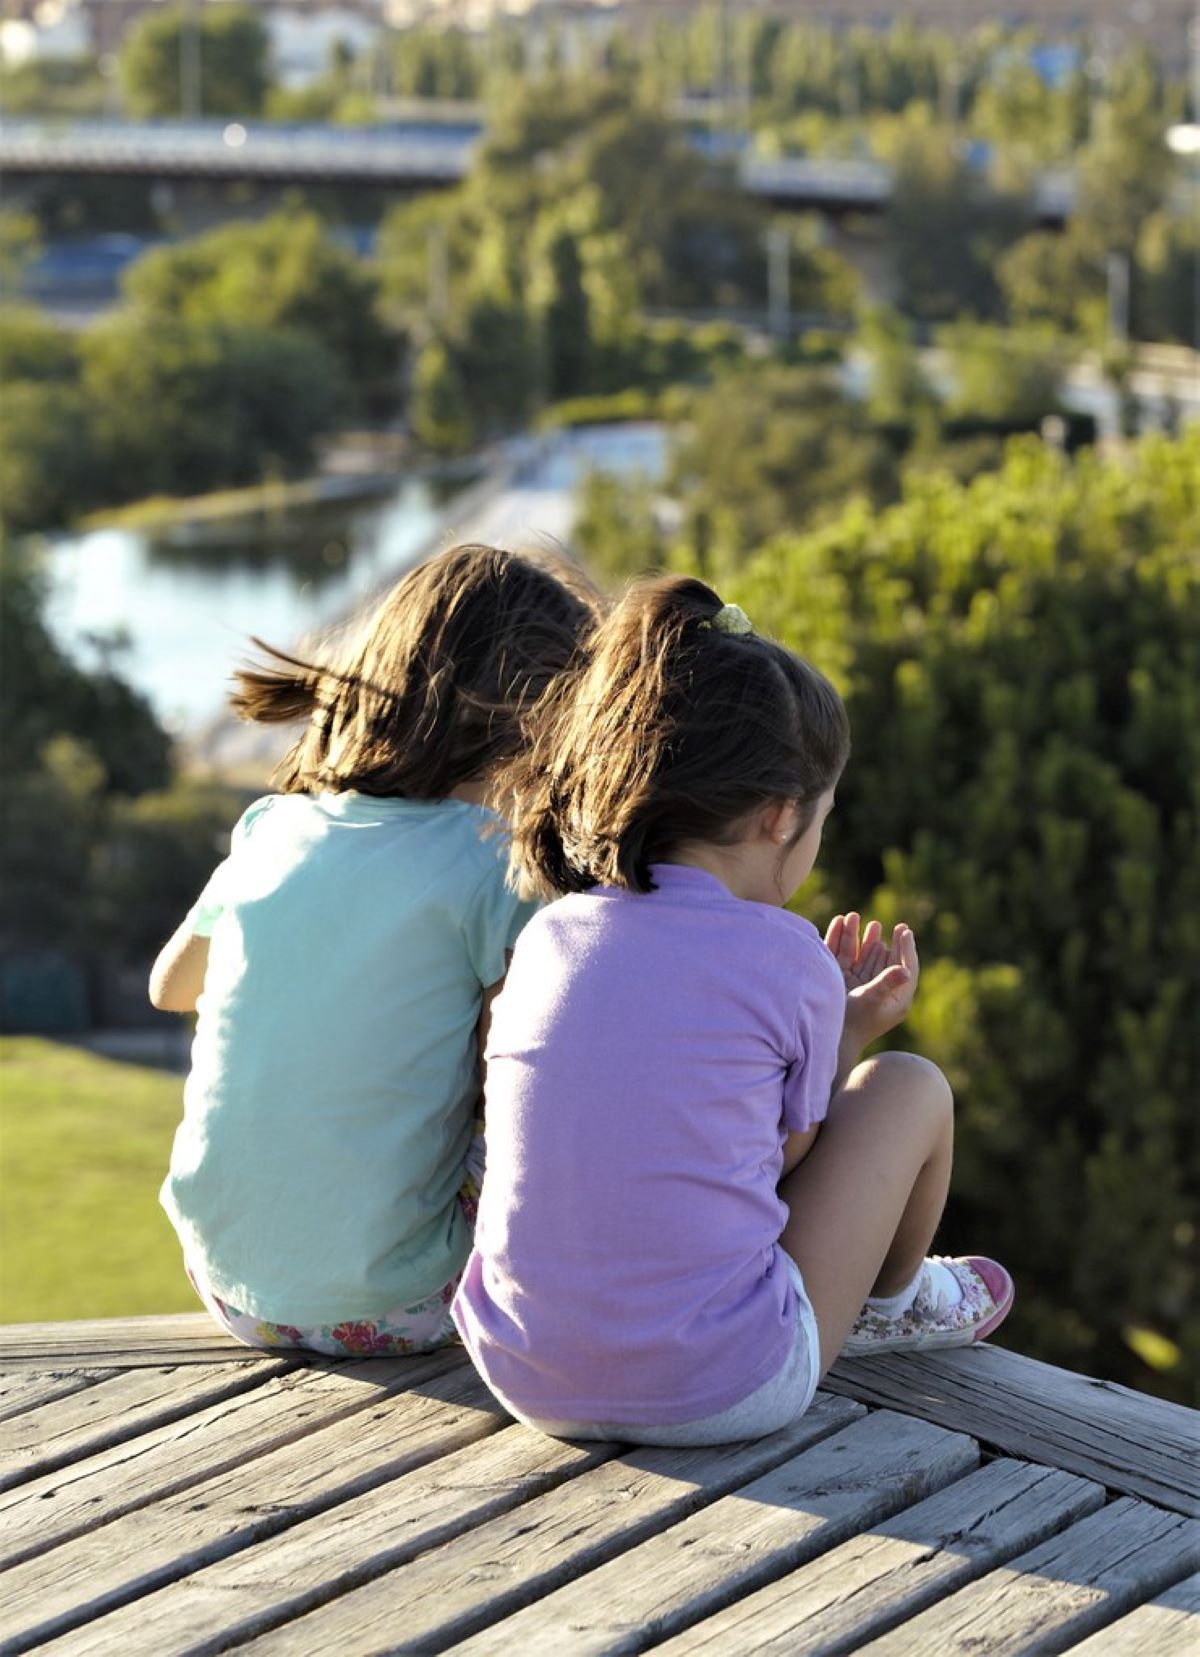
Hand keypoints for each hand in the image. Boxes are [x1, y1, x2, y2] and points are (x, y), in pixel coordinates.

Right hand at [824, 912, 918, 1043]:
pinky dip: (842, 941)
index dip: (906, 949)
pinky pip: (844, 958)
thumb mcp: (872, 1000)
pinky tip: (841, 924)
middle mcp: (879, 992)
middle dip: (888, 942)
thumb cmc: (854, 1022)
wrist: (829, 1038)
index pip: (905, 969)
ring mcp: (859, 988)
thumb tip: (906, 970)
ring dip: (863, 939)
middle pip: (885, 962)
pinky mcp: (842, 984)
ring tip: (864, 920)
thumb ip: (887, 982)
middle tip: (897, 926)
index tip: (904, 931)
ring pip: (863, 957)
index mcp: (896, 999)